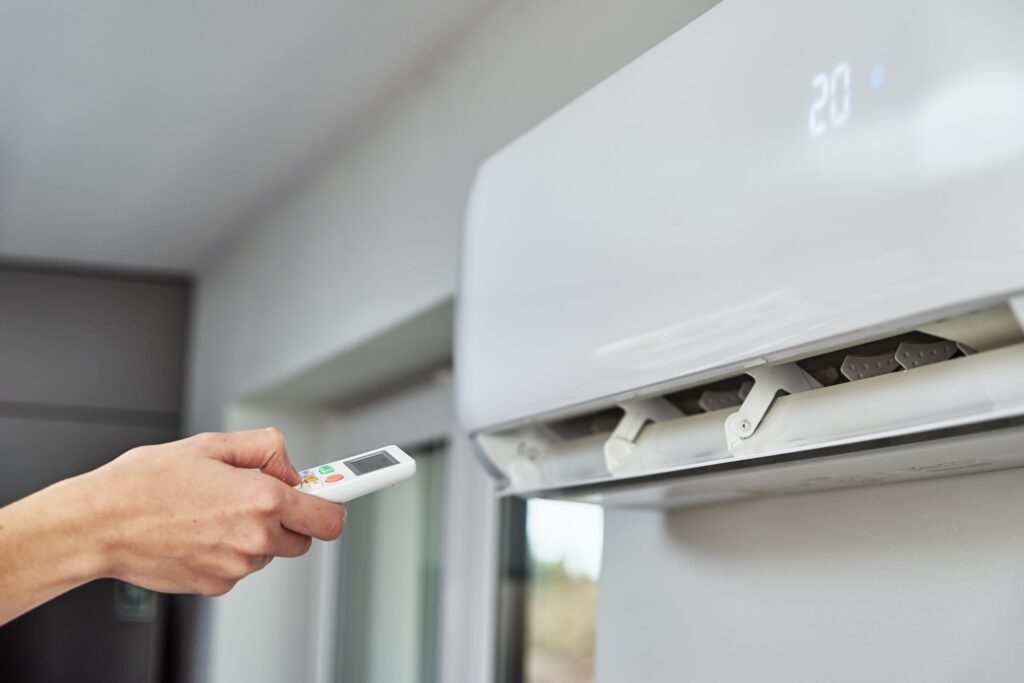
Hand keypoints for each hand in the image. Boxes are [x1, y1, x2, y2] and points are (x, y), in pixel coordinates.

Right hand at [77, 428, 346, 595]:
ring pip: (269, 552)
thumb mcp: (213, 444)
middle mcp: (254, 538)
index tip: (347, 495)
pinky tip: (199, 531)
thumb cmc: (146, 482)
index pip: (328, 516)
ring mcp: (236, 567)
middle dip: (290, 517)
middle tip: (258, 496)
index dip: (336, 504)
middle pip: (303, 537)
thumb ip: (265, 450)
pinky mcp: (215, 586)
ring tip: (214, 511)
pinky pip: (240, 567)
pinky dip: (229, 551)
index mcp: (261, 499)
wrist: (99, 524)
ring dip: (256, 534)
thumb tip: (290, 468)